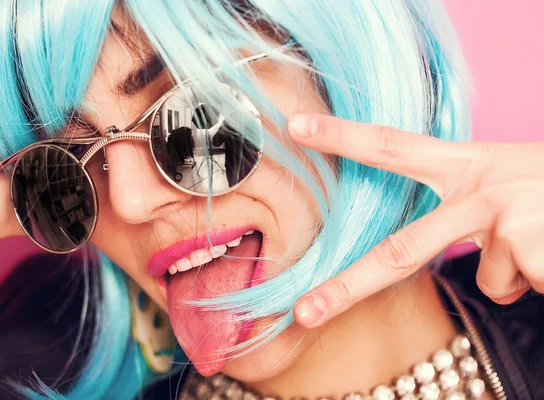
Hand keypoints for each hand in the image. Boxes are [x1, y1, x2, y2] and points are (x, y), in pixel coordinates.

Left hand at [287, 113, 543, 328]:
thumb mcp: (504, 180)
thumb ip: (464, 205)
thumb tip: (453, 257)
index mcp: (467, 163)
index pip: (392, 144)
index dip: (343, 135)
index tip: (295, 127)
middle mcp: (479, 186)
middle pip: (401, 250)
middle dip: (348, 288)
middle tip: (304, 315)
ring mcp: (504, 215)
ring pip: (483, 276)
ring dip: (509, 272)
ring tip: (539, 242)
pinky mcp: (528, 244)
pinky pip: (513, 286)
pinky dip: (533, 280)